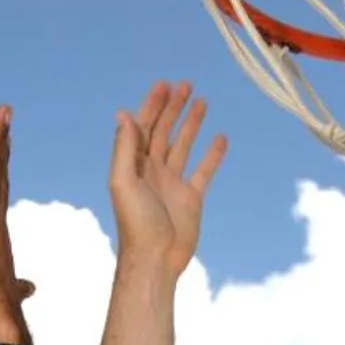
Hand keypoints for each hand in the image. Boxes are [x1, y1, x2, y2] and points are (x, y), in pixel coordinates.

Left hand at [0, 105, 33, 344]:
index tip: (6, 141)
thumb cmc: (0, 319)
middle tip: (6, 113)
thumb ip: (18, 285)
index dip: (3, 164)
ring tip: (0, 112)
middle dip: (2, 142)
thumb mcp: (8, 295)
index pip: (1, 192)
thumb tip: (29, 287)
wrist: (0, 331)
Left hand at [107, 81, 226, 275]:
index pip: (144, 127)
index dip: (153, 105)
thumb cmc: (135, 224)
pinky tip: (220, 138)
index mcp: (134, 165)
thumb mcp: (124, 181)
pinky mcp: (191, 198)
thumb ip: (125, 148)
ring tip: (203, 101)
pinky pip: (204, 170)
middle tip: (186, 85)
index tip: (164, 85)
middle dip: (173, 108)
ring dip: (192, 124)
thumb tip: (124, 113)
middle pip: (163, 131)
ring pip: (183, 145)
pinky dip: (212, 155)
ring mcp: (172, 183)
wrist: (155, 259)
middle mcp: (153, 170)